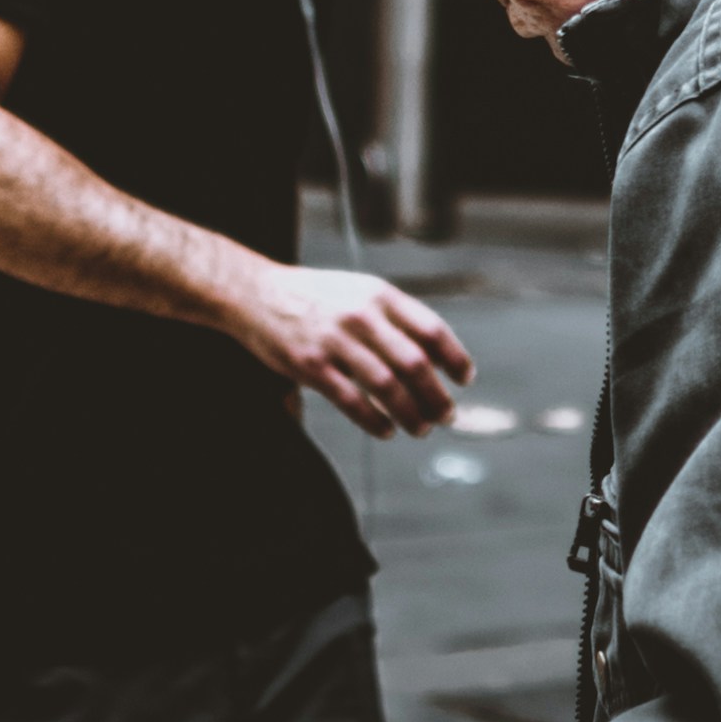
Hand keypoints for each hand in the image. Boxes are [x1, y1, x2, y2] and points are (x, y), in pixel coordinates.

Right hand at [238, 264, 473, 438]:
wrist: (256, 293)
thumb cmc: (315, 297)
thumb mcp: (359, 291)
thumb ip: (395, 317)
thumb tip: (435, 355)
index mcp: (379, 295)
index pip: (431, 330)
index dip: (453, 358)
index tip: (464, 379)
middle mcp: (361, 316)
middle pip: (414, 364)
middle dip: (437, 396)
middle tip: (447, 416)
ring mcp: (335, 341)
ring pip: (387, 387)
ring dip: (412, 414)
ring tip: (421, 428)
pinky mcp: (311, 366)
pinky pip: (352, 401)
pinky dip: (375, 421)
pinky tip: (386, 430)